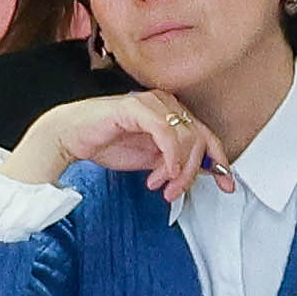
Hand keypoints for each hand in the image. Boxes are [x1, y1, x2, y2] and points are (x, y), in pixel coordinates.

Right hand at [12, 91, 218, 204]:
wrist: (70, 137)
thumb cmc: (106, 144)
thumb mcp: (151, 161)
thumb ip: (176, 162)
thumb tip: (204, 172)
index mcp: (171, 113)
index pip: (207, 135)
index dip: (219, 161)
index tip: (226, 184)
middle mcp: (166, 104)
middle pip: (200, 138)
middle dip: (194, 171)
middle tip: (176, 191)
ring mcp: (152, 103)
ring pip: (186, 137)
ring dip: (179, 169)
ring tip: (162, 185)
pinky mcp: (137, 108)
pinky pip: (166, 133)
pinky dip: (170, 157)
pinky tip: (162, 174)